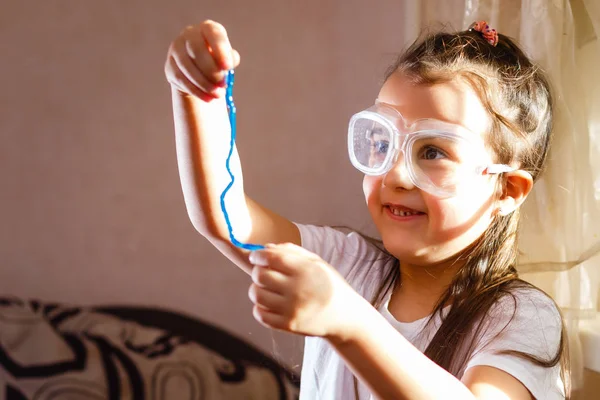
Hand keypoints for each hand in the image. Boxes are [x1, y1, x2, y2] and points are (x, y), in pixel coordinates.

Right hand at [164, 20, 240, 100]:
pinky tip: (208, 98)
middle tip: (223, 84)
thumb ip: (230, 58)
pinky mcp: (170, 66)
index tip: (228, 66)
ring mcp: (176, 50)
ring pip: (187, 67)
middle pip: (196, 50)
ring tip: (218, 95)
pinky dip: (196, 91)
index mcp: (207, 28)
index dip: (220, 49)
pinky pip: (182, 79)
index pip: (211, 32)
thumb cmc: (218, 61)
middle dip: (211, 70)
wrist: (200, 72)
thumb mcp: (227, 58)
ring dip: (204, 83)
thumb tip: (230, 61)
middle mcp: (188, 35)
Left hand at [247, 243, 363, 338]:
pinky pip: (260, 314)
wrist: (345, 316)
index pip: (272, 258)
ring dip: (257, 288)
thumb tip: (265, 248)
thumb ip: (292, 251)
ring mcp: (292, 309)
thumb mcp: (317, 262)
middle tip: (263, 272)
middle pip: (260, 276)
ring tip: (266, 288)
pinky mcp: (288, 325)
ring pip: (256, 295)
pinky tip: (269, 303)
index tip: (256, 255)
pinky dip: (260, 307)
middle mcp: (298, 289)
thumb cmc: (329, 284)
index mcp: (305, 270)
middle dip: (258, 270)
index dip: (259, 255)